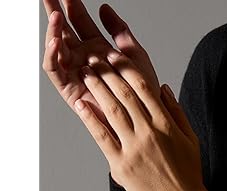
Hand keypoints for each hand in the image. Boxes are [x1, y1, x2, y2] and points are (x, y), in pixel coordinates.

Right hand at [42, 0, 160, 136]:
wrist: (146, 115)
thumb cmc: (144, 89)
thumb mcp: (133, 53)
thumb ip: (119, 30)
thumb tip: (103, 8)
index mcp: (98, 49)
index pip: (80, 22)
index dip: (73, 6)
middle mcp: (84, 60)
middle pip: (63, 31)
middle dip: (54, 12)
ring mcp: (75, 73)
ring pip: (56, 48)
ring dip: (52, 31)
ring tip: (55, 15)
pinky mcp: (69, 89)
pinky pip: (54, 70)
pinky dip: (51, 55)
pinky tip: (56, 42)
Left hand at [74, 50, 216, 190]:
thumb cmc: (189, 175)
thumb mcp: (191, 140)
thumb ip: (177, 112)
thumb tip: (163, 87)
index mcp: (166, 125)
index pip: (143, 88)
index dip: (127, 69)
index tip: (115, 57)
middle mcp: (149, 133)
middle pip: (124, 94)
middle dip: (106, 72)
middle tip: (93, 58)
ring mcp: (134, 149)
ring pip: (111, 111)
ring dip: (96, 89)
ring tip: (85, 74)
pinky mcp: (121, 166)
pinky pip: (102, 138)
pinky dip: (90, 119)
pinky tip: (82, 105)